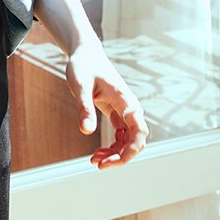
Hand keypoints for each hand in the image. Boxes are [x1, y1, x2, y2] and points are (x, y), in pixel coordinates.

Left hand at [66, 39, 148, 168]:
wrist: (86, 54)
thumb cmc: (84, 66)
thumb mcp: (80, 85)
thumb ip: (84, 107)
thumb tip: (86, 131)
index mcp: (125, 100)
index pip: (138, 131)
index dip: (131, 150)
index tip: (114, 161)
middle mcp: (130, 108)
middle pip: (136, 140)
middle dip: (121, 157)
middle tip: (98, 164)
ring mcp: (125, 112)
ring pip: (129, 141)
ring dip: (115, 154)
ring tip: (94, 161)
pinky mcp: (118, 114)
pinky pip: (121, 137)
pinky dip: (112, 147)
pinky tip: (98, 153)